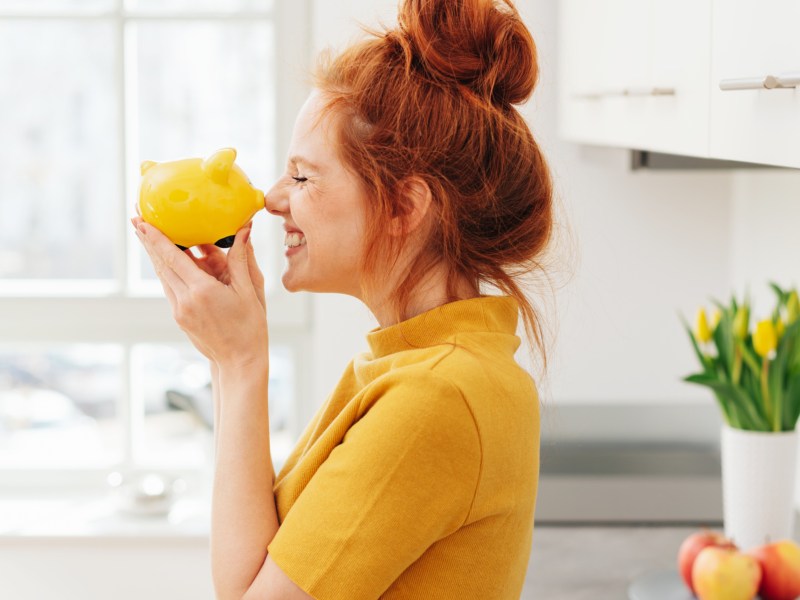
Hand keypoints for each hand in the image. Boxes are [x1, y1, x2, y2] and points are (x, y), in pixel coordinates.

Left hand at [131, 216, 267, 370]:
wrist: (240, 362)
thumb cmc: (250, 327)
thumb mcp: (250, 291)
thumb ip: (242, 258)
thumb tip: (244, 229)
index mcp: (202, 291)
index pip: (173, 257)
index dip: (156, 237)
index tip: (142, 220)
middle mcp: (185, 300)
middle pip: (161, 264)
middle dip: (148, 240)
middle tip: (136, 218)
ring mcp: (179, 310)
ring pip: (163, 276)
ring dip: (156, 255)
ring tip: (147, 234)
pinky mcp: (179, 317)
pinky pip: (171, 288)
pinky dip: (168, 270)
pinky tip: (168, 260)